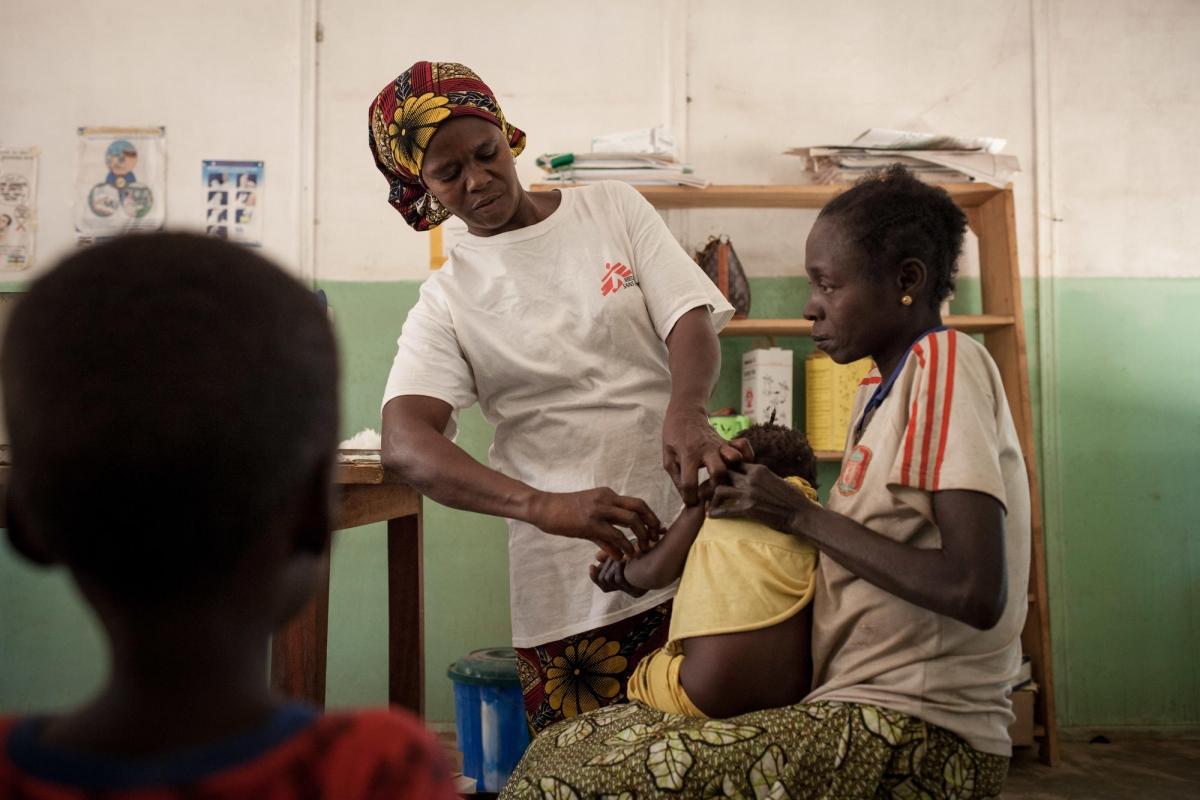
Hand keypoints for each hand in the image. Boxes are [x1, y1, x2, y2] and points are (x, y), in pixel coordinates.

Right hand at [528, 488, 661, 559]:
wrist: (543, 507)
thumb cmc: (564, 511)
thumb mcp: (588, 512)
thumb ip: (605, 527)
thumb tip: (618, 548)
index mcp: (607, 494)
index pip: (637, 503)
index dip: (651, 517)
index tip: (655, 530)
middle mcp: (606, 499)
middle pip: (639, 509)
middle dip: (651, 525)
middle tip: (653, 541)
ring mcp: (598, 511)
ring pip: (630, 522)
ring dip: (639, 539)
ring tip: (640, 552)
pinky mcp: (589, 524)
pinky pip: (613, 537)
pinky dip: (622, 549)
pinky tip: (623, 558)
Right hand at [589, 555, 647, 597]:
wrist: (663, 554)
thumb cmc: (649, 550)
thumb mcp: (626, 551)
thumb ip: (611, 555)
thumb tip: (595, 557)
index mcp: (632, 584)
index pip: (605, 586)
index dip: (596, 576)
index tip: (592, 565)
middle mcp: (631, 590)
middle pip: (604, 582)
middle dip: (606, 566)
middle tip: (612, 557)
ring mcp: (631, 590)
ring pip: (607, 580)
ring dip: (612, 566)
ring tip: (623, 559)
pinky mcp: (631, 588)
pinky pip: (613, 579)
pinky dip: (617, 568)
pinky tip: (624, 563)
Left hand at [662, 406, 753, 504]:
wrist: (685, 413)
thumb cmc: (674, 437)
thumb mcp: (668, 457)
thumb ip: (677, 477)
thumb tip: (686, 497)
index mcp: (688, 455)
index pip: (689, 483)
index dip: (689, 498)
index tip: (690, 501)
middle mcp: (707, 450)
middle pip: (719, 471)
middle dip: (716, 486)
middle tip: (711, 490)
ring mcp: (720, 444)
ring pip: (735, 459)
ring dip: (733, 472)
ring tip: (726, 480)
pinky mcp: (728, 441)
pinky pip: (744, 447)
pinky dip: (746, 456)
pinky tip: (740, 466)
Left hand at [708, 463, 817, 532]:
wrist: (801, 514)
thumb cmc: (794, 499)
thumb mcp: (777, 480)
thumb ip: (762, 477)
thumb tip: (756, 478)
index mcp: (759, 469)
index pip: (734, 464)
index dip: (725, 470)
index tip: (720, 478)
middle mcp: (751, 478)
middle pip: (723, 474)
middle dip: (714, 482)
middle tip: (708, 490)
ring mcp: (749, 493)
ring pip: (719, 490)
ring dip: (713, 498)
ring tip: (710, 504)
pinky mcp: (748, 508)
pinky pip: (725, 510)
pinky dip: (716, 513)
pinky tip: (711, 516)